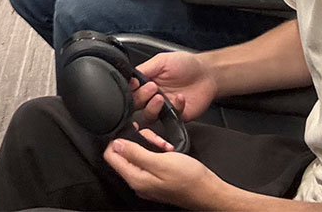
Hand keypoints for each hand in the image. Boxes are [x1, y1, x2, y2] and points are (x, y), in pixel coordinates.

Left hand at [103, 135, 223, 207]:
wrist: (209, 192)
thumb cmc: (190, 179)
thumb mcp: (161, 161)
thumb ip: (136, 153)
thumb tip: (116, 144)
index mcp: (136, 178)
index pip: (111, 156)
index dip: (118, 139)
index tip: (132, 130)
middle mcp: (139, 182)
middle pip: (125, 154)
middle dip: (138, 140)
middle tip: (155, 139)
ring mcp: (148, 181)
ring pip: (138, 155)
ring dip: (150, 145)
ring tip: (165, 146)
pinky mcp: (157, 179)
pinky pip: (149, 161)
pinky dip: (157, 152)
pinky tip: (168, 151)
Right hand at [131, 51, 218, 120]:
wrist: (207, 73)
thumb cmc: (185, 64)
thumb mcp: (162, 61)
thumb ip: (144, 69)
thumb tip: (127, 76)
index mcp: (145, 83)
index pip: (130, 91)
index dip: (130, 90)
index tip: (134, 84)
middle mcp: (151, 97)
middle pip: (135, 105)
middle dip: (140, 98)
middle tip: (151, 88)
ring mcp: (163, 108)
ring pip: (148, 116)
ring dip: (152, 108)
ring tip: (160, 98)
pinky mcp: (176, 116)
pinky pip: (170, 119)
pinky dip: (175, 108)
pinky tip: (180, 98)